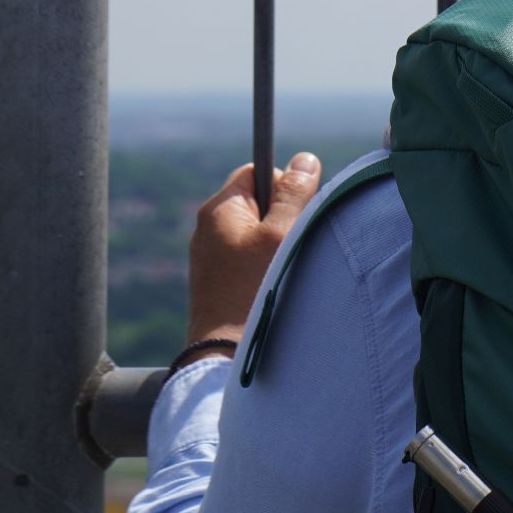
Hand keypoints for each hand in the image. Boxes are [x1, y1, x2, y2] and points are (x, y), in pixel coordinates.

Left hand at [177, 153, 322, 370]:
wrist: (224, 353)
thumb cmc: (254, 289)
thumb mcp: (282, 234)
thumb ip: (295, 193)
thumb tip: (304, 159)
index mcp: (219, 209)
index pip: (257, 171)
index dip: (283, 185)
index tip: (297, 213)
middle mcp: (208, 229)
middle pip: (257, 202)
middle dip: (281, 217)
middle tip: (292, 244)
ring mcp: (210, 257)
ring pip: (253, 233)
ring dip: (274, 244)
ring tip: (282, 269)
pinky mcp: (215, 282)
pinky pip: (245, 258)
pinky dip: (262, 265)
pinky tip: (270, 285)